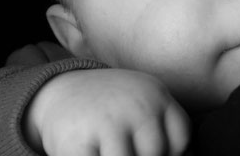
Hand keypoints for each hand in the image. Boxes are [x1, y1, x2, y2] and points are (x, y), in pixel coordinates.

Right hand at [24, 69, 189, 154]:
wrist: (59, 90)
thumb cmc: (110, 107)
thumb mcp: (142, 105)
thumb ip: (163, 127)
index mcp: (155, 94)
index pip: (180, 137)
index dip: (170, 152)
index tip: (148, 147)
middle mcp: (136, 105)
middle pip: (156, 152)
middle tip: (124, 144)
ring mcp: (108, 123)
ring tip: (109, 147)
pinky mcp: (79, 144)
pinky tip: (93, 151)